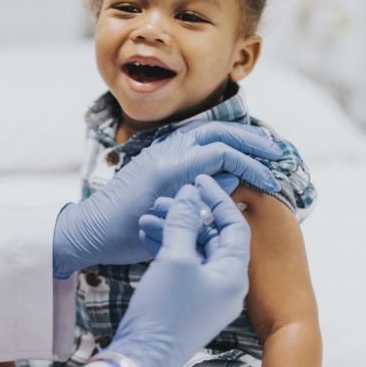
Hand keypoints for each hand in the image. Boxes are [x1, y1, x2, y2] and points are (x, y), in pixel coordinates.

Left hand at [52, 122, 281, 277]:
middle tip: (275, 151)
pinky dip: (217, 141)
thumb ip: (204, 196)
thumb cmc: (125, 236)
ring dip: (234, 135)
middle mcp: (166, 151)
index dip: (253, 165)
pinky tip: (230, 152)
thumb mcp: (172, 222)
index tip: (271, 182)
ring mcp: (159, 151)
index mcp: (170, 167)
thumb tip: (233, 173)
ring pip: (205, 131)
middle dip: (250, 139)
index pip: (224, 152)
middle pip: (218, 131)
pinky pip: (193, 139)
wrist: (90, 231)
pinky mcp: (156, 157)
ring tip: (259, 145)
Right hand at [105, 175, 250, 366]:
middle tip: (164, 199)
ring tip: (147, 217)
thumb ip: (184, 222)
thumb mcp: (175, 259)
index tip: (198, 181)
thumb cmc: (164, 310)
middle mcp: (227, 285)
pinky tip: (146, 236)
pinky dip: (168, 250)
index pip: (234, 225)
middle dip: (188, 215)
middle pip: (214, 237)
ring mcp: (208, 296)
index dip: (217, 199)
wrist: (143, 358)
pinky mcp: (189, 304)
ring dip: (174, 231)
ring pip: (195, 251)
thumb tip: (191, 194)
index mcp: (234, 274)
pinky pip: (184, 268)